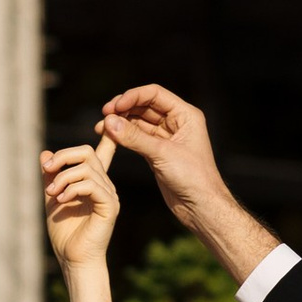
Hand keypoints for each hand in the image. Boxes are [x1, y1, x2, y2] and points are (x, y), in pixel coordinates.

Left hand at [40, 137, 118, 270]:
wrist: (73, 258)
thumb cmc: (64, 232)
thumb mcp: (52, 196)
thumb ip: (50, 176)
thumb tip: (45, 153)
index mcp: (94, 181)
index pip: (105, 151)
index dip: (107, 135)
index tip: (105, 123)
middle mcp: (105, 185)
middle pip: (86, 152)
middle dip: (63, 157)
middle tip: (46, 171)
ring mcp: (109, 195)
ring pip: (86, 168)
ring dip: (62, 177)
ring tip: (51, 193)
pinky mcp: (109, 206)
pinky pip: (92, 185)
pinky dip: (72, 188)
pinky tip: (61, 200)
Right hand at [96, 85, 277, 281]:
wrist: (201, 207)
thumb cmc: (193, 178)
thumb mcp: (162, 154)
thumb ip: (134, 137)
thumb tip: (109, 122)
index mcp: (186, 115)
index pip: (155, 94)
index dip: (132, 96)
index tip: (113, 107)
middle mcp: (177, 123)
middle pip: (145, 106)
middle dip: (123, 109)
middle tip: (104, 116)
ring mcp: (166, 138)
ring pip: (139, 123)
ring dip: (121, 123)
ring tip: (101, 128)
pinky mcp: (157, 153)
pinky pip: (137, 139)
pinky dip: (123, 137)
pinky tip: (109, 138)